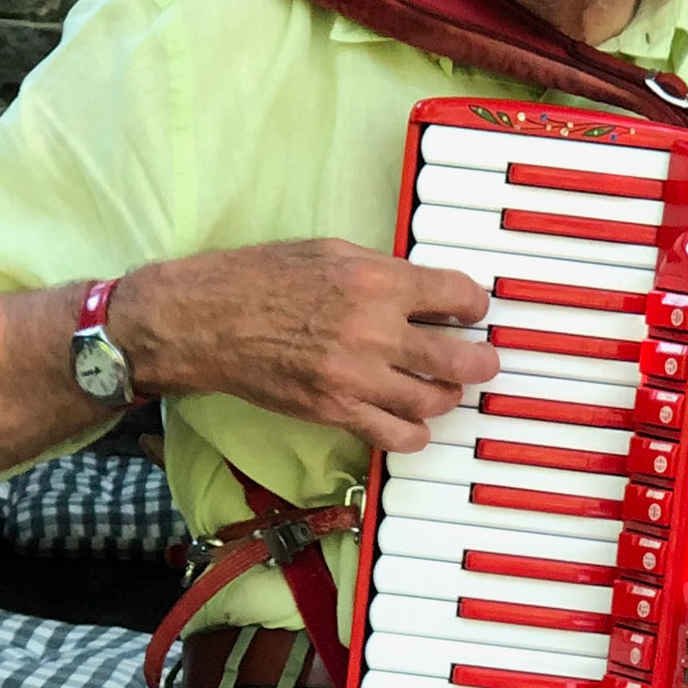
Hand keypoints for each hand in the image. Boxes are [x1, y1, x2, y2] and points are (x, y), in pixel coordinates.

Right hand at [115, 238, 498, 452]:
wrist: (206, 319)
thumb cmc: (262, 277)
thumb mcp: (332, 252)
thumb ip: (385, 272)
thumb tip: (428, 290)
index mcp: (377, 281)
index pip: (459, 297)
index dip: (474, 306)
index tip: (472, 312)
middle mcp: (374, 331)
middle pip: (461, 359)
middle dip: (480, 361)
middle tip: (481, 359)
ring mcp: (356, 377)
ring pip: (435, 400)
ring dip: (445, 394)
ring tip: (440, 386)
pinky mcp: (335, 411)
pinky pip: (398, 435)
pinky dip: (414, 431)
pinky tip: (410, 418)